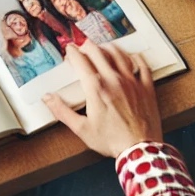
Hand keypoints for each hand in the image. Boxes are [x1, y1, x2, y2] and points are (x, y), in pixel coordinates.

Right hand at [41, 41, 160, 157]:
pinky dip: (135, 57)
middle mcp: (114, 80)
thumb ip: (62, 111)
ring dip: (108, 47)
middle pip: (98, 52)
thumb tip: (48, 99)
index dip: (72, 53)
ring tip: (102, 48)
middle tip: (82, 47)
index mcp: (96, 88)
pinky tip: (132, 56)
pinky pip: (142, 65)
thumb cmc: (112, 141)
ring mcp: (132, 82)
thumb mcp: (82, 129)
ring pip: (119, 54)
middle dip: (87, 46)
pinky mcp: (146, 87)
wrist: (140, 150)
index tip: (69, 51)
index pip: (81, 61)